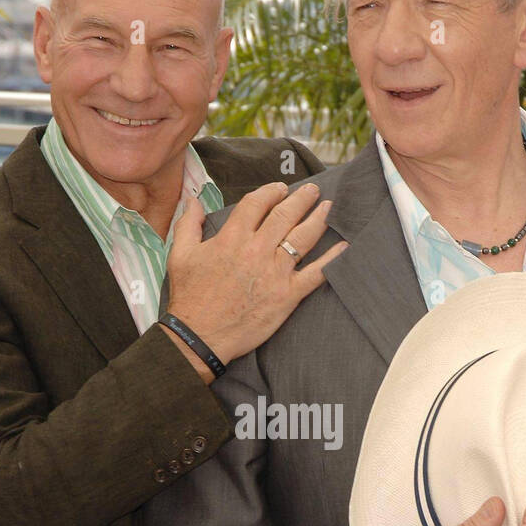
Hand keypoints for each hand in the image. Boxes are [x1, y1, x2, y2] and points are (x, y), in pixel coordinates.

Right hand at [165, 182, 346, 368]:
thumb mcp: (180, 255)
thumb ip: (187, 224)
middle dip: (302, 198)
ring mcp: (275, 272)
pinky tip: (345, 246)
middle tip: (313, 191)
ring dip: (319, 218)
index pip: (257, 203)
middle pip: (285, 214)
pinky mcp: (287, 295)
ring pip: (303, 238)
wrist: (200, 336)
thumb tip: (192, 202)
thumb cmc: (189, 297)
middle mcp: (257, 250)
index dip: (271, 191)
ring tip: (329, 207)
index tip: (280, 189)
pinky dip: (332, 259)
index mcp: (232, 237)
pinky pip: (316, 273)